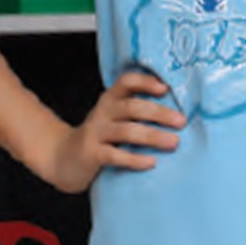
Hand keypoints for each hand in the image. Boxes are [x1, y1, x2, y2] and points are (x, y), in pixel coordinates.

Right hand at [45, 70, 185, 193]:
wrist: (64, 158)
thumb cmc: (100, 138)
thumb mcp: (114, 119)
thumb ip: (137, 112)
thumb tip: (177, 115)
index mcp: (111, 100)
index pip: (126, 82)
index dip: (145, 82)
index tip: (165, 88)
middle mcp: (103, 112)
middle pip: (132, 107)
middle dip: (159, 113)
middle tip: (181, 121)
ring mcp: (96, 133)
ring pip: (126, 131)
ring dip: (152, 136)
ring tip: (174, 142)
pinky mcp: (92, 154)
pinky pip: (115, 155)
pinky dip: (135, 159)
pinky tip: (151, 162)